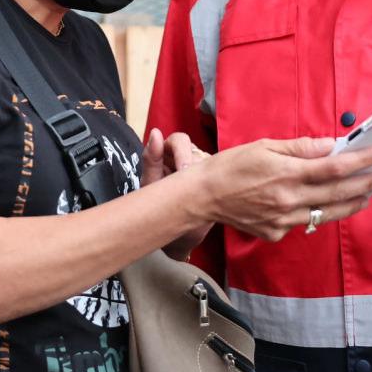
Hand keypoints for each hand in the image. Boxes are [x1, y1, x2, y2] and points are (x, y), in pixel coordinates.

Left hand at [144, 128, 213, 258]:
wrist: (176, 238)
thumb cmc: (158, 210)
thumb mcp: (150, 186)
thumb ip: (151, 159)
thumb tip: (155, 132)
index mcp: (166, 154)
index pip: (178, 140)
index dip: (182, 151)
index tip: (184, 170)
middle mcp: (184, 157)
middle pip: (196, 149)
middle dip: (195, 165)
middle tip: (193, 184)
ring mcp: (201, 167)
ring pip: (209, 161)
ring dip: (204, 175)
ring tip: (198, 194)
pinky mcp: (215, 179)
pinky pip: (220, 172)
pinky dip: (216, 181)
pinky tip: (210, 195)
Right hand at [189, 137, 371, 242]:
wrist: (202, 196)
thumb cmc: (231, 166)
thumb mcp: (264, 146)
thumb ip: (300, 148)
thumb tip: (330, 145)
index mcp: (286, 174)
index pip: (334, 168)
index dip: (360, 161)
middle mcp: (288, 200)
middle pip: (338, 194)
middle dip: (366, 184)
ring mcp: (283, 221)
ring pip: (327, 214)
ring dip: (351, 204)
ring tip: (368, 194)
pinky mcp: (276, 233)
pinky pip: (304, 222)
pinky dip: (318, 212)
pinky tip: (326, 205)